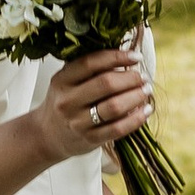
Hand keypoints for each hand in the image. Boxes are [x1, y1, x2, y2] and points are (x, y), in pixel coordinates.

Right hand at [39, 48, 152, 164]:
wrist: (48, 135)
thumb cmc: (65, 101)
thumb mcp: (68, 81)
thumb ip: (90, 68)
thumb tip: (126, 55)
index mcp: (62, 80)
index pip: (91, 63)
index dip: (117, 57)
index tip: (135, 57)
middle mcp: (67, 101)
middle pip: (106, 84)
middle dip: (131, 78)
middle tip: (143, 77)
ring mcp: (78, 122)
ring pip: (114, 107)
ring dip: (136, 96)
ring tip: (146, 90)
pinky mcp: (90, 139)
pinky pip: (118, 128)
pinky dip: (136, 118)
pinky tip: (146, 110)